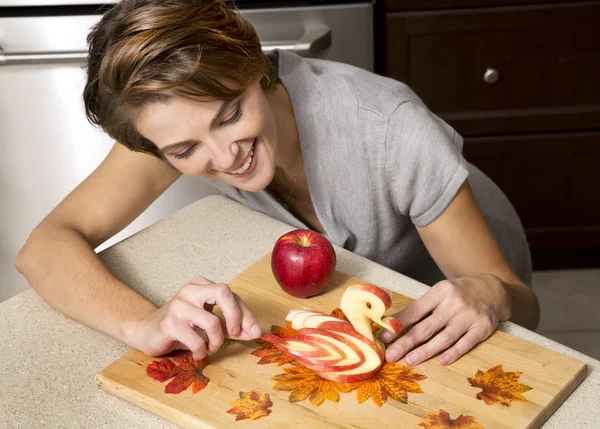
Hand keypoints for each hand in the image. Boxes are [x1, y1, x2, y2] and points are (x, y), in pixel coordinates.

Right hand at [131, 276, 261, 359]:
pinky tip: (197, 353)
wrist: (146, 331)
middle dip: (236, 316)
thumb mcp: (209, 324)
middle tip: (235, 334)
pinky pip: (196, 340)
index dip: (247, 314)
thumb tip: (255, 332)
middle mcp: (190, 290)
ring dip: (216, 341)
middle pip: (223, 292)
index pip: (232, 295)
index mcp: (202, 285)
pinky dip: (202, 351)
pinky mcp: (169, 323)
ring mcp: (178, 305)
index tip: (256, 332)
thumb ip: (231, 326)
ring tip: (211, 348)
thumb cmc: (181, 327)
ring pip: (212, 321)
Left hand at [380, 274, 510, 365]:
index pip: (415, 310)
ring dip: (425, 351)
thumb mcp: (441, 292)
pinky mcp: (482, 329)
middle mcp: (454, 304)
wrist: (494, 288)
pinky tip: (440, 361)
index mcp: (440, 292)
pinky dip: (453, 354)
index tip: (384, 338)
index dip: (398, 325)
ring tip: (410, 360)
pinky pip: (465, 344)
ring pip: (444, 338)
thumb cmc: (460, 292)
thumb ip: (423, 307)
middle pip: (426, 327)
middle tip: (391, 355)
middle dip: (406, 342)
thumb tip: (396, 325)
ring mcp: (469, 317)